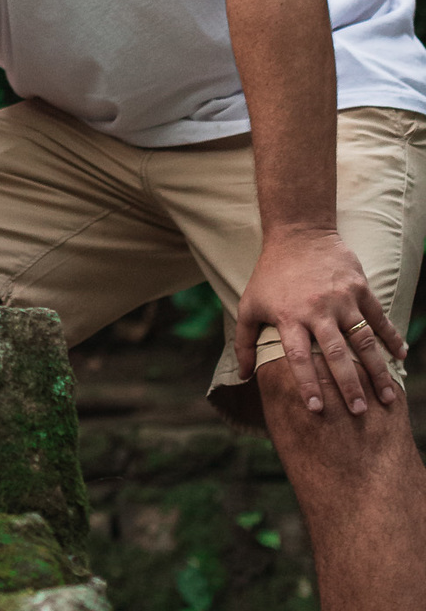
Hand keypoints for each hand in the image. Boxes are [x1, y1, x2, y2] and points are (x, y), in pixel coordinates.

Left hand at [235, 228, 407, 415]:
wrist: (298, 233)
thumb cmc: (271, 273)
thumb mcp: (250, 303)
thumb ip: (244, 340)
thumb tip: (243, 376)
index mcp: (289, 316)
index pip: (298, 356)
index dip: (307, 383)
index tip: (316, 409)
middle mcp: (316, 309)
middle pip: (335, 353)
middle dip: (348, 384)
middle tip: (359, 413)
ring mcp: (341, 298)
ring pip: (363, 339)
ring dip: (377, 369)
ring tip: (387, 397)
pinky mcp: (359, 287)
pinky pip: (379, 316)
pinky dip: (392, 336)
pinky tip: (402, 356)